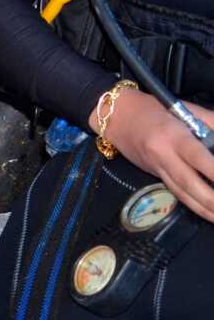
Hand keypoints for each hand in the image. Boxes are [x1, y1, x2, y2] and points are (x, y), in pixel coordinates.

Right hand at [100, 89, 213, 220]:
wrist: (114, 115)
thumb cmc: (152, 108)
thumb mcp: (185, 109)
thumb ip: (211, 123)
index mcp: (172, 135)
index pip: (197, 157)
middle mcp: (162, 155)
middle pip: (188, 182)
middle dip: (211, 200)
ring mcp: (156, 167)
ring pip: (181, 193)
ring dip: (203, 209)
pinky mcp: (154, 174)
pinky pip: (175, 191)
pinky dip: (193, 203)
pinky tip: (207, 211)